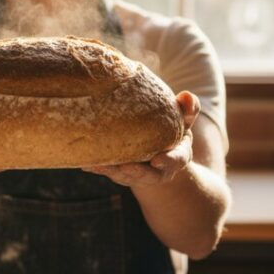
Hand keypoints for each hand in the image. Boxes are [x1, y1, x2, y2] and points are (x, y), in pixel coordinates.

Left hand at [81, 90, 200, 187]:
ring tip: (97, 163)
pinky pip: (112, 173)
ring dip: (112, 171)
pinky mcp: (123, 173)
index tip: (157, 160)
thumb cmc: (171, 128)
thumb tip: (187, 96)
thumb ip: (187, 109)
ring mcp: (140, 174)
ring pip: (127, 177)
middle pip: (149, 175)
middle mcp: (160, 169)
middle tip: (123, 166)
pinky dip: (99, 168)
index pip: (177, 159)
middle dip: (136, 172)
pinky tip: (86, 163)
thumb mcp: (182, 119)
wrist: (160, 149)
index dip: (168, 160)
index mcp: (178, 155)